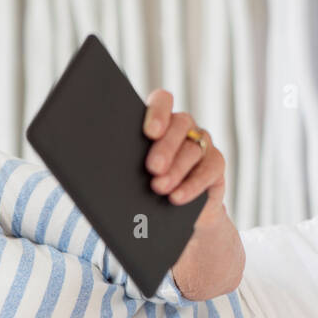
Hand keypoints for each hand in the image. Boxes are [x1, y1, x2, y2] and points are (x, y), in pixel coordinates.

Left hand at [143, 89, 242, 299]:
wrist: (174, 216)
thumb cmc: (143, 191)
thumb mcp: (130, 176)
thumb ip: (122, 165)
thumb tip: (102, 168)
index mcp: (158, 121)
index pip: (162, 101)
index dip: (158, 112)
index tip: (149, 132)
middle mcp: (182, 127)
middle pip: (180, 125)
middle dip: (166, 147)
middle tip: (153, 167)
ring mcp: (202, 144)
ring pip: (193, 149)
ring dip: (176, 170)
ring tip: (159, 188)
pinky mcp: (215, 165)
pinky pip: (209, 170)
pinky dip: (192, 185)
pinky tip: (177, 197)